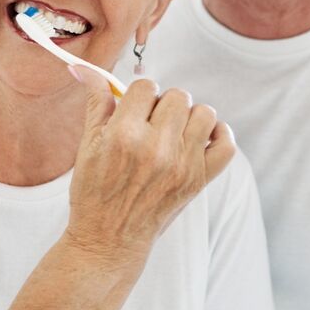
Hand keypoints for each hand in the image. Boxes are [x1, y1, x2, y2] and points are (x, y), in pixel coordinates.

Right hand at [62, 67, 234, 259]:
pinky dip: (219, 136)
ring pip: (204, 114)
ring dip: (190, 118)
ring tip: (173, 132)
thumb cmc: (94, 192)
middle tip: (151, 123)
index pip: (145, 86)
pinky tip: (202, 138)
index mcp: (125, 135)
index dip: (138, 95)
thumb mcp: (88, 146)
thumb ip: (96, 102)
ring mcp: (182, 165)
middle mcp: (157, 148)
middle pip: (178, 96)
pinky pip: (226, 145)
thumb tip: (82, 68)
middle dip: (163, 104)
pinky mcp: (198, 180)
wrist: (108, 240)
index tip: (134, 110)